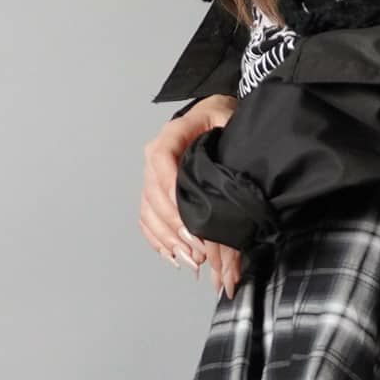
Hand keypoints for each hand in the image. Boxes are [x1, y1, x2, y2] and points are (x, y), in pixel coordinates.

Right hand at [138, 95, 244, 298]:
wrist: (212, 120)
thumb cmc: (219, 120)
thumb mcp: (227, 120)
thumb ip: (226, 137)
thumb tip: (232, 169)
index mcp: (171, 136)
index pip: (161, 159)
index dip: (170, 187)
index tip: (186, 212)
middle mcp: (156, 158)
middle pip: (153, 193)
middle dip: (174, 224)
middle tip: (196, 247)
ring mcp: (153, 178)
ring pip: (149, 212)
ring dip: (167, 239)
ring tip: (190, 259)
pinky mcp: (155, 196)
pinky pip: (148, 220)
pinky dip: (158, 241)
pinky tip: (174, 256)